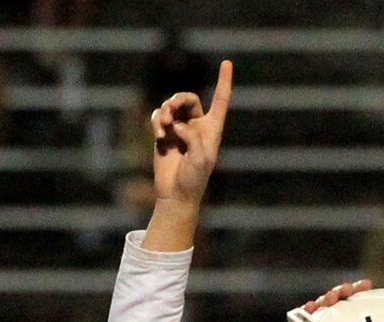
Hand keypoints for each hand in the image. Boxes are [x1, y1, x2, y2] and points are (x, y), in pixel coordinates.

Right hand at [150, 59, 231, 213]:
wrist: (175, 195)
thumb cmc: (193, 181)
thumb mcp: (200, 160)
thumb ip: (193, 138)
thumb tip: (178, 124)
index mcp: (212, 130)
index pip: (220, 100)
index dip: (224, 81)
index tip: (226, 63)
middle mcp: (197, 126)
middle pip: (189, 98)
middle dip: (178, 99)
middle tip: (171, 110)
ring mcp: (180, 129)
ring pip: (172, 106)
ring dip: (166, 110)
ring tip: (164, 125)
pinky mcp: (165, 134)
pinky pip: (159, 117)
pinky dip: (157, 122)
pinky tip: (160, 135)